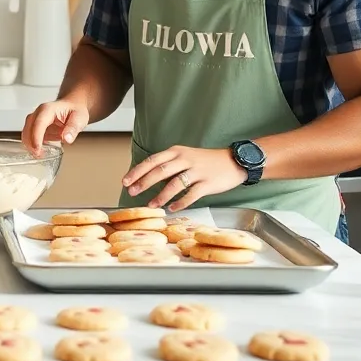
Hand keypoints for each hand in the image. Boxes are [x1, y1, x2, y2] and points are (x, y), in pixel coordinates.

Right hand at [21, 100, 89, 153]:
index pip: (39, 123)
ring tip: (40, 155)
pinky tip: (39, 151)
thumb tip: (67, 138)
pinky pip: (29, 136)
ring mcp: (35, 120)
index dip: (36, 137)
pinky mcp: (35, 127)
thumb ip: (73, 129)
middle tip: (39, 155)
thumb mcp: (79, 119)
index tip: (37, 148)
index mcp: (48, 109)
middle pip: (28, 128)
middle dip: (30, 143)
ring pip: (26, 133)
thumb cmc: (75, 110)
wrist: (73, 106)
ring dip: (30, 145)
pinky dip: (32, 145)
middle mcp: (39, 113)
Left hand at [122, 146, 246, 210]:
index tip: (125, 181)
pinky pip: (191, 194)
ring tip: (151, 205)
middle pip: (160, 170)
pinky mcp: (208, 183)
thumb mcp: (185, 156)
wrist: (234, 161)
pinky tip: (172, 208)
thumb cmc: (206, 161)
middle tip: (132, 192)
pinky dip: (180, 202)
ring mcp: (197, 171)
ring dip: (161, 195)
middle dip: (144, 182)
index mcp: (176, 152)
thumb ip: (169, 165)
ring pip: (174, 183)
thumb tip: (147, 179)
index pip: (152, 160)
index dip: (138, 171)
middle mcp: (185, 159)